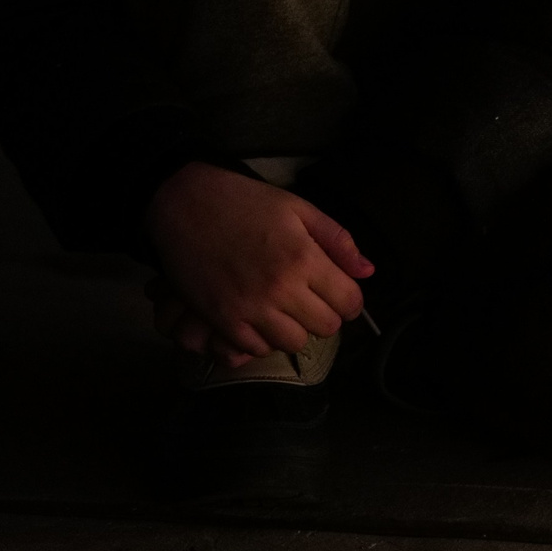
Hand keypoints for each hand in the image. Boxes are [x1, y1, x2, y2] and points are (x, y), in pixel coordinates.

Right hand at [146, 163, 373, 364]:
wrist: (184, 203)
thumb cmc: (244, 201)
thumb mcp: (299, 208)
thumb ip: (338, 240)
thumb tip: (367, 271)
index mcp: (304, 258)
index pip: (349, 302)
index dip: (351, 300)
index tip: (340, 292)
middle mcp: (280, 289)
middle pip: (326, 327)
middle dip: (326, 314)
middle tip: (313, 298)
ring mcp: (249, 308)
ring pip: (294, 343)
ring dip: (296, 329)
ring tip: (286, 309)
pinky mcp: (221, 320)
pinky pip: (255, 349)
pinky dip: (263, 338)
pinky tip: (260, 318)